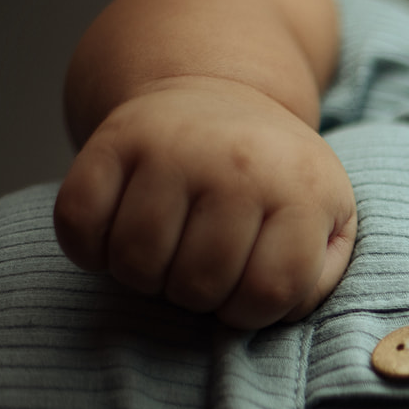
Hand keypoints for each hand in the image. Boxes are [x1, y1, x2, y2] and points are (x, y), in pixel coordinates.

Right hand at [54, 77, 355, 328]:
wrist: (222, 94)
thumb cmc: (278, 178)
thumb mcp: (329, 219)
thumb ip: (318, 275)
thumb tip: (279, 308)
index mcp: (302, 190)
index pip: (267, 292)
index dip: (249, 314)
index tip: (242, 293)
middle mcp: (239, 164)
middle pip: (197, 285)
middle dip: (197, 297)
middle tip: (202, 271)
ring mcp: (173, 148)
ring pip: (136, 263)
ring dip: (145, 278)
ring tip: (167, 255)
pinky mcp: (114, 138)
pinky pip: (79, 223)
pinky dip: (89, 250)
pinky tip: (117, 239)